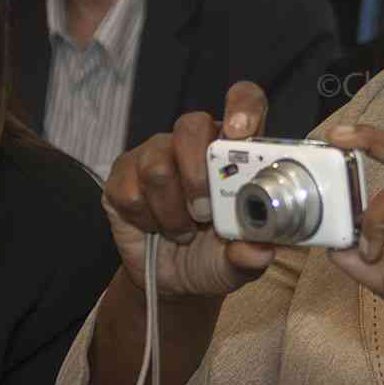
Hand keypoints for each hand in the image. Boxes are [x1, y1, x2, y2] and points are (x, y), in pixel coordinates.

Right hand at [103, 82, 277, 299]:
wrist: (173, 282)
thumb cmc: (215, 257)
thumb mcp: (240, 263)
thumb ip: (251, 254)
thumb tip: (261, 249)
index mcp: (235, 151)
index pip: (244, 102)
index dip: (242, 109)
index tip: (239, 133)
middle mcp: (195, 144)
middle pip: (191, 126)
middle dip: (197, 175)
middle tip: (204, 214)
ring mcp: (156, 155)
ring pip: (157, 164)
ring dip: (171, 210)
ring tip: (184, 232)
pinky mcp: (122, 175)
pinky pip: (128, 189)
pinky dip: (145, 219)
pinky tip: (157, 228)